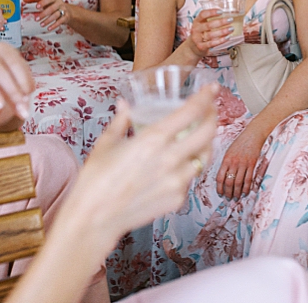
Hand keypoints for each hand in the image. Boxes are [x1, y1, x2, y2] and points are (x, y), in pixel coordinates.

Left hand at [23, 0, 71, 30]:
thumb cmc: (53, 4)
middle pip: (52, 8)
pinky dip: (54, 25)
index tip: (37, 7)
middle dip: (44, 14)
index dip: (42, 2)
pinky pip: (60, 21)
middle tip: (36, 19)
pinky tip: (49, 28)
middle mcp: (59, 3)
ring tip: (41, 25)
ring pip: (56, 15)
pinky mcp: (65, 17)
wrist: (67, 10)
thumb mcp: (45, 0)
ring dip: (48, 20)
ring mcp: (63, 10)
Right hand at [77, 83, 219, 236]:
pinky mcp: (177, 199)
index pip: (191, 112)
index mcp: (153, 139)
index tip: (213, 88)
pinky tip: (179, 163)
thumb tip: (125, 104)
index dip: (206, 97)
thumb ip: (121, 120)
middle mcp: (170, 159)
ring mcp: (177, 181)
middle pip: (208, 132)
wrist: (94, 219)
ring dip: (205, 143)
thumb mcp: (106, 143)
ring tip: (198, 136)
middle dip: (213, 117)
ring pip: (204, 156)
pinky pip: (191, 178)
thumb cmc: (96, 180)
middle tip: (210, 110)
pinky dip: (189, 167)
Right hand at [187, 8, 233, 57]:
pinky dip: (221, 40)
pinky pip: (212, 43)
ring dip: (223, 31)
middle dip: (221, 22)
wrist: (192, 48)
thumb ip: (210, 20)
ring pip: (211, 34)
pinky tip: (227, 37)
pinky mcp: (201, 47)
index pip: (202, 14)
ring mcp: (197, 38)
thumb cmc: (200, 34)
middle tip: (230, 20)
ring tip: (231, 28)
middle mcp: (196, 29)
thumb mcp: (202, 25)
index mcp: (196, 21)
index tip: (221, 11)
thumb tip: (226, 15)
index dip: (212, 12)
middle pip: (208, 25)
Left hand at [216, 121, 267, 198]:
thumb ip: (226, 163)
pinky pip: (248, 179)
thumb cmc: (240, 142)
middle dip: (228, 192)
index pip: (220, 177)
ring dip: (237, 192)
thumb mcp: (229, 151)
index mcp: (226, 159)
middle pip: (229, 182)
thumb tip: (223, 176)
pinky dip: (246, 188)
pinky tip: (245, 193)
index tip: (220, 193)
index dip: (219, 187)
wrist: (253, 135)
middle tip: (228, 198)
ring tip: (236, 198)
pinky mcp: (252, 165)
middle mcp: (233, 162)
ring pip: (239, 182)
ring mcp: (243, 164)